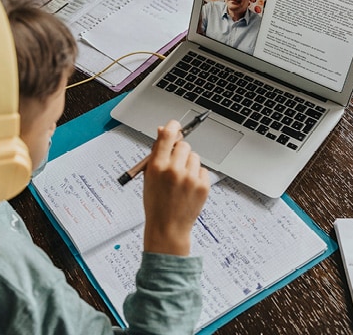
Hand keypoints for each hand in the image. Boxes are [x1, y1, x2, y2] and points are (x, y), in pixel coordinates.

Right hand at [142, 120, 210, 255]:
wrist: (167, 228)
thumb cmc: (156, 203)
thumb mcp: (149, 177)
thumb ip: (156, 153)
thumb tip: (162, 130)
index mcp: (157, 166)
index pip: (168, 135)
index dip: (172, 126)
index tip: (175, 125)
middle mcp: (174, 170)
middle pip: (184, 145)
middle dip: (180, 151)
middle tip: (176, 164)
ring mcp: (190, 179)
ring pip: (195, 157)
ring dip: (189, 164)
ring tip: (181, 180)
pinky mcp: (203, 186)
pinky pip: (203, 170)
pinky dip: (197, 176)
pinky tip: (188, 188)